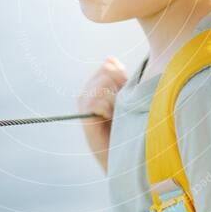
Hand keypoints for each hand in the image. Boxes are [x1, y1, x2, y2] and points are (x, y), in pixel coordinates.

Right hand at [78, 56, 127, 172]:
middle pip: (106, 71)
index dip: (121, 75)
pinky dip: (108, 109)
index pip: (108, 65)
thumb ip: (120, 78)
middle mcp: (86, 92)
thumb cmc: (127, 126)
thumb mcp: (126, 97)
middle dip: (120, 86)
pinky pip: (97, 101)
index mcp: (96, 85)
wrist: (122, 153)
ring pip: (102, 85)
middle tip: (122, 105)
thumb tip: (110, 58)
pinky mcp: (84, 115)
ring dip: (115, 99)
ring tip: (116, 113)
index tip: (127, 90)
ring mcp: (83, 103)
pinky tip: (110, 119)